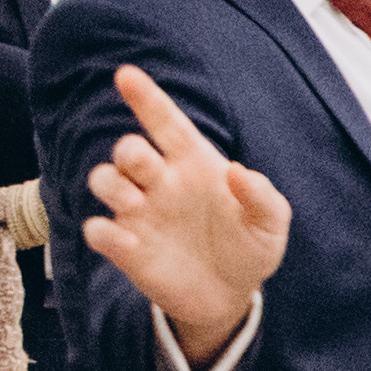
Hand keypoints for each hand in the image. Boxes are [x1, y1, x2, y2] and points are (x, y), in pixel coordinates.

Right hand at [76, 66, 292, 369]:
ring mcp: (140, 214)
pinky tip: (130, 244)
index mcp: (193, 164)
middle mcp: (160, 183)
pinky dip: (106, 233)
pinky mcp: (127, 249)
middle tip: (144, 164)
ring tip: (134, 201)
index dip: (146, 97)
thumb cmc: (250, 247)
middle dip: (128, 150)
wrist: (231, 296)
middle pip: (128, 150)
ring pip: (103, 180)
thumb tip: (236, 172)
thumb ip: (262, 196)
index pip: (165, 122)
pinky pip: (98, 231)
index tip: (126, 74)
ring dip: (110, 183)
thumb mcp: (271, 223)